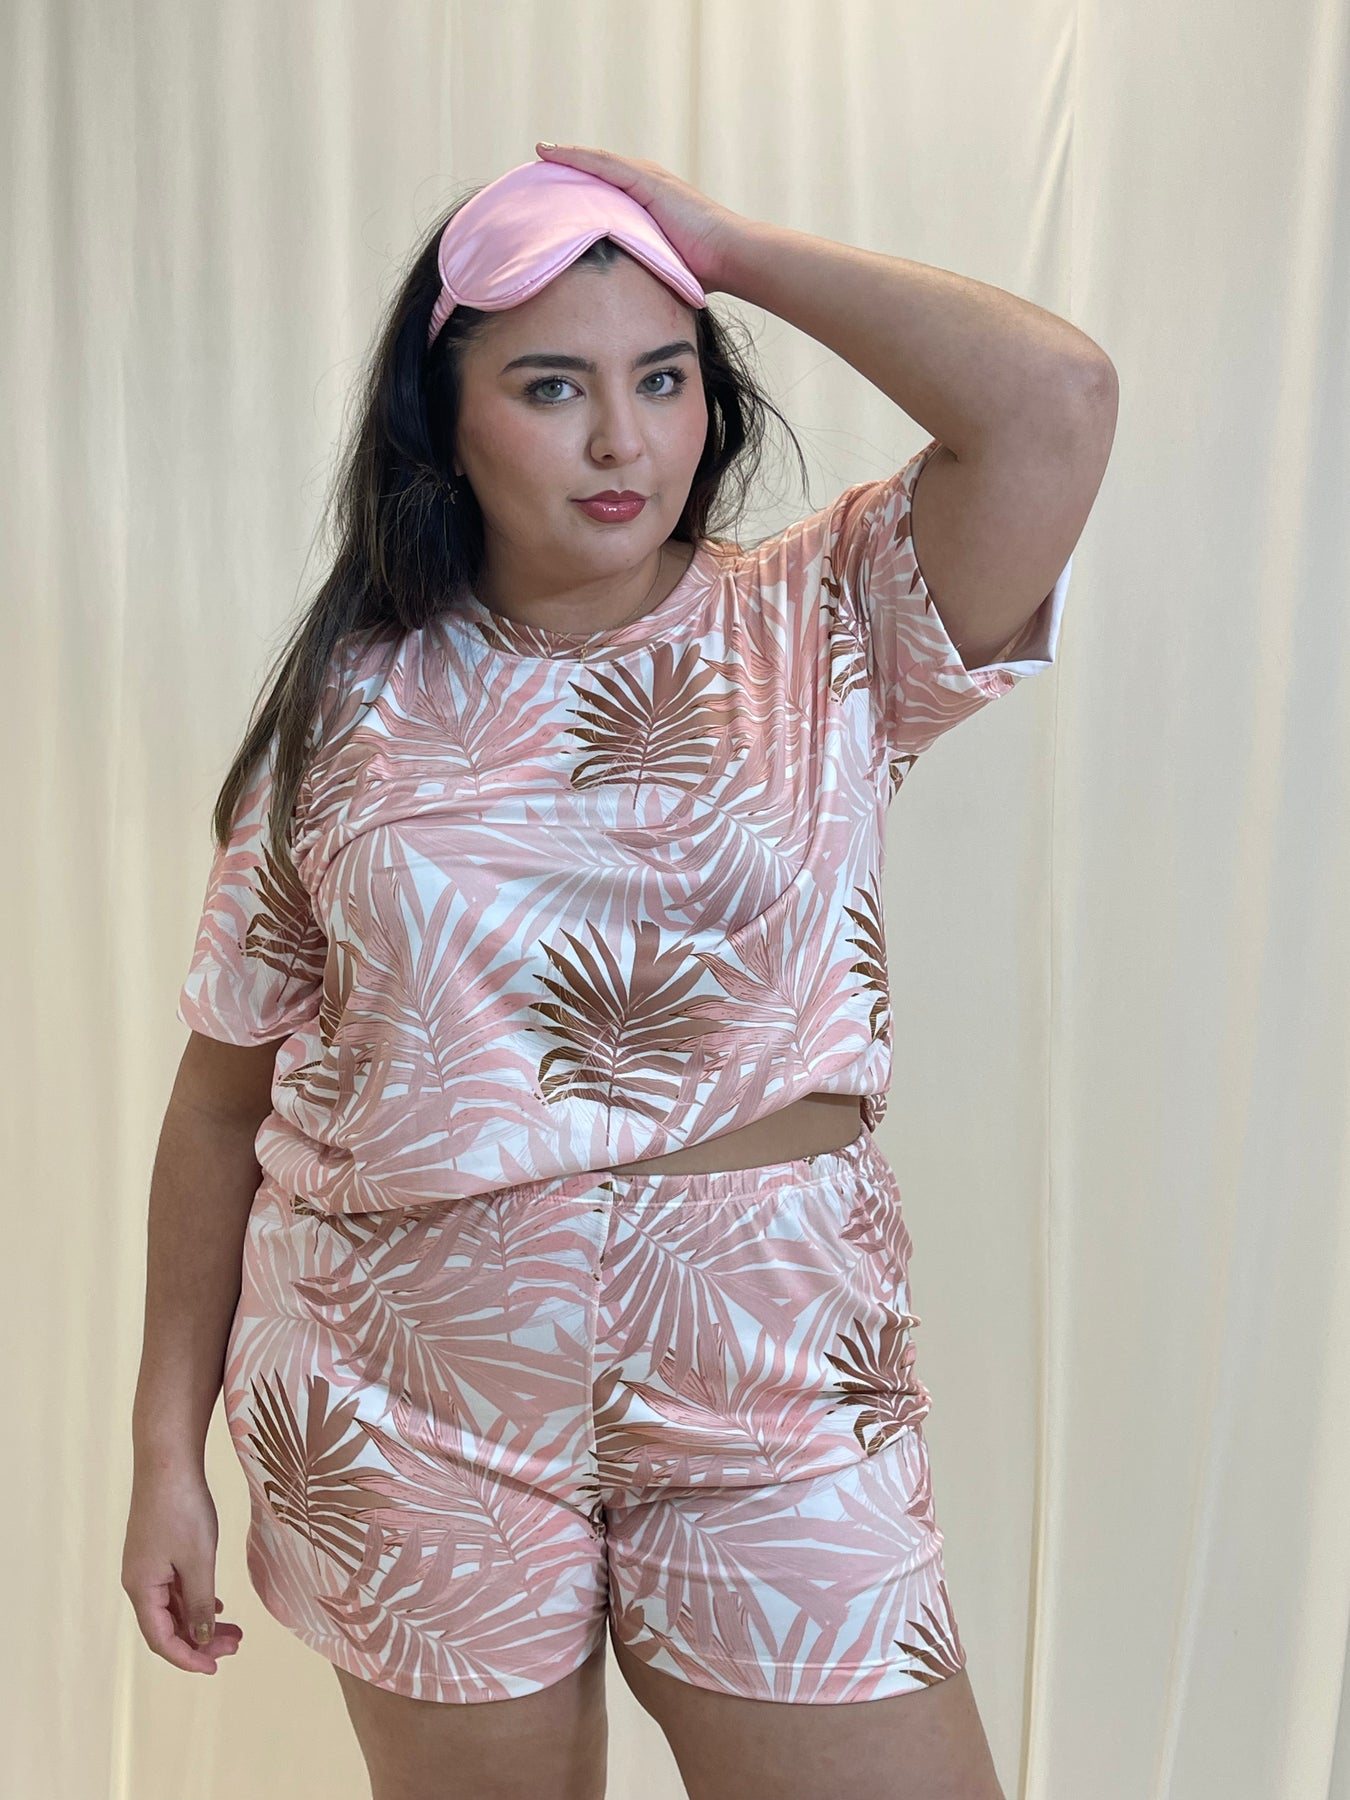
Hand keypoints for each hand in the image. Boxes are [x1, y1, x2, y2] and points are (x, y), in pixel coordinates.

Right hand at [121, 1467, 243, 1674]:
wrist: (167, 1462)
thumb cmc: (182, 1509)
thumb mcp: (198, 1561)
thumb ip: (199, 1604)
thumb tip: (200, 1640)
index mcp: (142, 1589)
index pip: (161, 1640)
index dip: (187, 1658)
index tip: (215, 1668)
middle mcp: (139, 1581)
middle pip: (167, 1626)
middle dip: (200, 1641)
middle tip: (236, 1646)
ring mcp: (147, 1565)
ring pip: (173, 1607)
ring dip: (201, 1621)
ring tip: (235, 1631)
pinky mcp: (157, 1550)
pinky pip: (174, 1587)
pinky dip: (195, 1600)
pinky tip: (217, 1605)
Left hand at [534, 142, 746, 294]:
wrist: (732, 259)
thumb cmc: (703, 273)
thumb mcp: (657, 270)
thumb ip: (636, 272)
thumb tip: (612, 302)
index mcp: (646, 208)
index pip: (604, 194)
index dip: (577, 192)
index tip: (549, 196)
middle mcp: (645, 188)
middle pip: (596, 176)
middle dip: (567, 173)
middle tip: (535, 176)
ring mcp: (647, 181)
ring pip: (596, 165)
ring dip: (565, 158)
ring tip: (537, 154)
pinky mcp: (648, 181)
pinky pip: (604, 165)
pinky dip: (576, 157)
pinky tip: (550, 152)